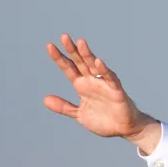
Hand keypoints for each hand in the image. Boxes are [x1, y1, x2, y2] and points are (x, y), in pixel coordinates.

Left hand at [44, 34, 160, 150]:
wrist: (123, 129)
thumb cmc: (103, 120)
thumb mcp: (79, 115)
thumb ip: (64, 107)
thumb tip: (45, 99)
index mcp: (82, 86)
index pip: (69, 68)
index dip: (59, 58)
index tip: (50, 46)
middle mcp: (92, 81)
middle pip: (81, 62)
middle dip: (72, 50)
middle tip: (63, 36)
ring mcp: (104, 84)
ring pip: (94, 66)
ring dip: (87, 55)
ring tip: (80, 43)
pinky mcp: (116, 91)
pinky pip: (110, 79)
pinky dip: (104, 71)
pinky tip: (98, 62)